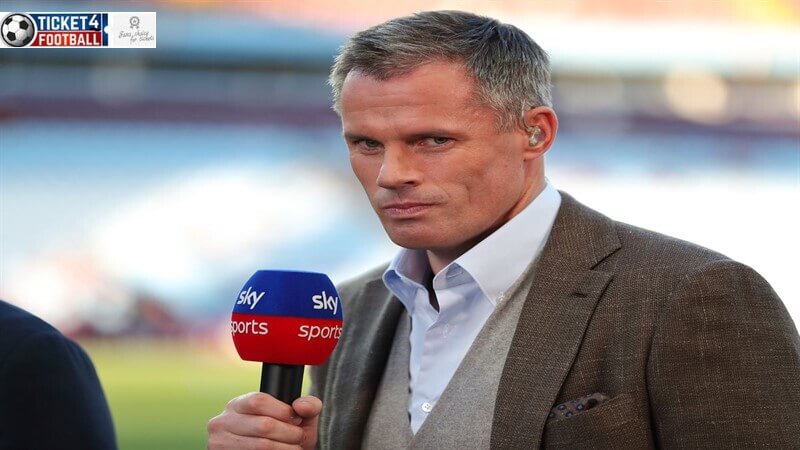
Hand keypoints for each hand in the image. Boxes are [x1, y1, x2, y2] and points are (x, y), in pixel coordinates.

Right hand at [207, 393, 321, 449]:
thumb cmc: (284, 436)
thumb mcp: (298, 418)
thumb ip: (308, 406)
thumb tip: (300, 405)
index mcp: (237, 405)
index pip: (258, 400)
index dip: (283, 411)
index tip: (296, 420)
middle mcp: (222, 422)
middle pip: (263, 425)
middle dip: (289, 433)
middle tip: (299, 438)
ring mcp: (220, 443)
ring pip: (262, 445)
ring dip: (286, 448)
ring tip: (294, 448)